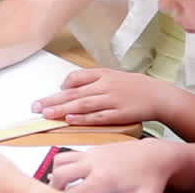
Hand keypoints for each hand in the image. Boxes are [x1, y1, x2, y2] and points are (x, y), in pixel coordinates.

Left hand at [33, 68, 163, 125]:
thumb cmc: (133, 87)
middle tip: (35, 106)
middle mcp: (105, 86)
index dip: (61, 87)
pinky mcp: (119, 114)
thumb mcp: (111, 75)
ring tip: (46, 114)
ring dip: (62, 109)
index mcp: (102, 75)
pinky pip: (98, 117)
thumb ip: (90, 79)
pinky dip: (84, 118)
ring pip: (82, 105)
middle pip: (73, 92)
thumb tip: (67, 85)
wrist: (158, 96)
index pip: (76, 77)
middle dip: (52, 100)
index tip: (49, 96)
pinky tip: (70, 119)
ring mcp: (112, 100)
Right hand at [46, 139, 178, 191]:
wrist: (155, 154)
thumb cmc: (151, 178)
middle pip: (61, 174)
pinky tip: (74, 176)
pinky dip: (64, 165)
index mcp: (103, 179)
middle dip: (54, 187)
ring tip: (60, 186)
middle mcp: (93, 164)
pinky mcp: (93, 149)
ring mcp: (92, 154)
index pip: (74, 191)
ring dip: (56, 173)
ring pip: (60, 159)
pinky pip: (70, 154)